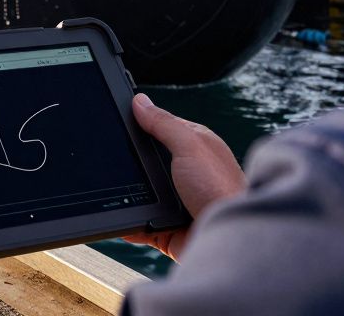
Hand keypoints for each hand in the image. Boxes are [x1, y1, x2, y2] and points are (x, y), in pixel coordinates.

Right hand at [120, 94, 245, 260]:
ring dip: (129, 195)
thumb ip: (164, 123)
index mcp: (195, 147)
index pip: (161, 128)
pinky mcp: (168, 228)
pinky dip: (130, 223)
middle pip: (147, 161)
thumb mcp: (190, 146)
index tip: (115, 119)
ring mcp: (177, 201)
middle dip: (130, 163)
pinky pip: (140, 224)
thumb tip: (140, 102)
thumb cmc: (223, 191)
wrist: (232, 241)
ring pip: (142, 193)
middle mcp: (186, 173)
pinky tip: (120, 219)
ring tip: (114, 192)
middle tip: (111, 160)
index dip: (140, 123)